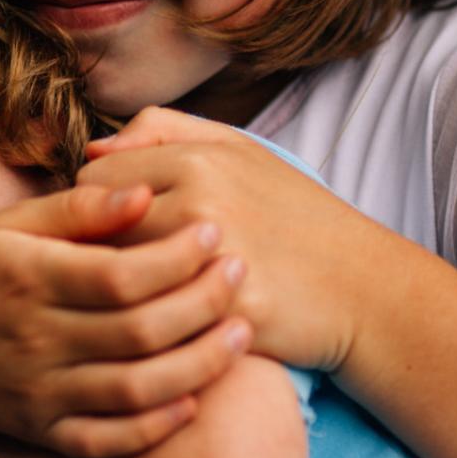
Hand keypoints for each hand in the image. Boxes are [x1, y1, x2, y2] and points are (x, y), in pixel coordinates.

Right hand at [0, 181, 252, 457]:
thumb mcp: (5, 226)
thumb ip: (78, 209)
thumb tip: (147, 191)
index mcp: (25, 278)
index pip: (122, 274)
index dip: (179, 255)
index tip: (215, 231)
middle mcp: (32, 339)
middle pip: (140, 330)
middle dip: (204, 301)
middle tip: (241, 273)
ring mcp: (36, 392)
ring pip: (136, 389)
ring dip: (199, 363)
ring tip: (241, 332)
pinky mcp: (38, 431)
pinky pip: (107, 440)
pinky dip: (155, 425)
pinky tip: (193, 398)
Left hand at [81, 107, 419, 370]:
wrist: (364, 290)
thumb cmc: (293, 216)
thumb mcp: (239, 150)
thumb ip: (162, 130)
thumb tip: (92, 149)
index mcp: (198, 161)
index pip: (92, 177)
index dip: (96, 204)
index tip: (116, 225)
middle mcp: (200, 205)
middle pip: (94, 229)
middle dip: (98, 247)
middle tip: (122, 263)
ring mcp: (210, 263)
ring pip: (112, 276)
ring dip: (115, 288)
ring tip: (136, 293)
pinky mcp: (221, 316)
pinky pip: (147, 320)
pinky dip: (146, 325)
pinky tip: (164, 326)